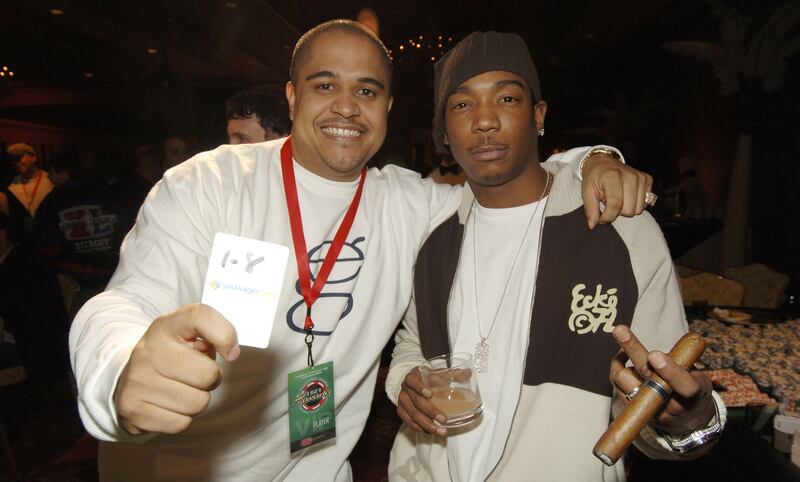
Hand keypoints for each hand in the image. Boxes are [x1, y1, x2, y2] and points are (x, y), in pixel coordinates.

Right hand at [114, 303, 239, 435]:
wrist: (127, 381)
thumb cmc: (170, 356)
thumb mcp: (187, 335)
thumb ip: (212, 334)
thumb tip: (231, 352)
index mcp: (165, 326)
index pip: (201, 317)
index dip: (225, 335)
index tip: (230, 352)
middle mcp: (148, 351)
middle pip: (208, 374)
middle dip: (211, 379)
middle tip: (196, 376)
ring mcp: (137, 381)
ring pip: (197, 403)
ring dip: (197, 400)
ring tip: (181, 390)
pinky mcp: (133, 410)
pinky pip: (181, 424)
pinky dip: (181, 418)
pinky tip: (168, 405)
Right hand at [396, 367, 447, 435]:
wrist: (410, 384)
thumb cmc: (426, 378)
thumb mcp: (435, 372)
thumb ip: (451, 374)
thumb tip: (468, 373)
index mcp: (412, 377)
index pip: (413, 382)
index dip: (420, 388)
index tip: (430, 394)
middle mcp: (405, 389)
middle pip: (416, 402)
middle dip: (430, 412)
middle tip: (443, 419)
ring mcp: (402, 402)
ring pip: (413, 415)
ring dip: (428, 425)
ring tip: (441, 431)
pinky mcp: (401, 412)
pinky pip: (410, 423)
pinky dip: (422, 429)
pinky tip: (432, 432)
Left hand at [581, 154, 653, 229]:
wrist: (603, 162)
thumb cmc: (594, 177)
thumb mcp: (586, 191)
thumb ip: (590, 208)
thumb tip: (593, 225)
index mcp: (612, 176)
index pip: (615, 205)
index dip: (608, 216)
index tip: (601, 218)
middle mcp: (630, 176)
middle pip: (629, 210)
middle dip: (617, 212)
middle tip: (609, 202)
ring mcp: (641, 177)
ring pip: (638, 209)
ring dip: (626, 208)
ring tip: (618, 198)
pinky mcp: (648, 179)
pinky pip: (645, 204)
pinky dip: (635, 203)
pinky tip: (626, 195)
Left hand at [610, 325, 714, 435]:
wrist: (686, 421)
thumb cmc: (692, 390)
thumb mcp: (698, 377)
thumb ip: (685, 362)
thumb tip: (678, 340)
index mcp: (692, 395)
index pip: (683, 385)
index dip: (669, 371)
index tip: (655, 355)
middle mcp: (668, 405)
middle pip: (646, 376)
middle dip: (633, 350)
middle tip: (620, 330)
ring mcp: (648, 408)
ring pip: (625, 377)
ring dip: (623, 353)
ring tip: (624, 336)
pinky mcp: (631, 407)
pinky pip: (615, 380)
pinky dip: (617, 363)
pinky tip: (622, 353)